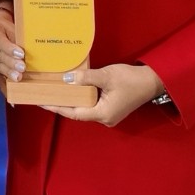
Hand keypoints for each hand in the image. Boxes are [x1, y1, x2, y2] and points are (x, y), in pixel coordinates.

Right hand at [0, 8, 24, 88]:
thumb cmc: (3, 29)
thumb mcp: (10, 28)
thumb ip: (17, 39)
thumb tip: (29, 51)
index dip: (9, 48)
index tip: (20, 54)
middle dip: (10, 63)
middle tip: (22, 68)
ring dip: (7, 74)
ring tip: (18, 78)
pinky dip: (4, 86)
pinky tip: (11, 92)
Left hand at [49, 63, 163, 127]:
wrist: (153, 81)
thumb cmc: (131, 79)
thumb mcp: (107, 76)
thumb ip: (86, 78)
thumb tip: (67, 79)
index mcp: (103, 114)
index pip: (74, 113)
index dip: (57, 107)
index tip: (42, 102)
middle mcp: (104, 118)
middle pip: (78, 112)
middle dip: (62, 103)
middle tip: (46, 94)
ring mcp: (108, 115)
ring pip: (85, 108)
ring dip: (72, 100)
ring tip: (56, 91)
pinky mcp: (111, 109)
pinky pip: (92, 105)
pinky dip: (82, 98)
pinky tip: (74, 89)